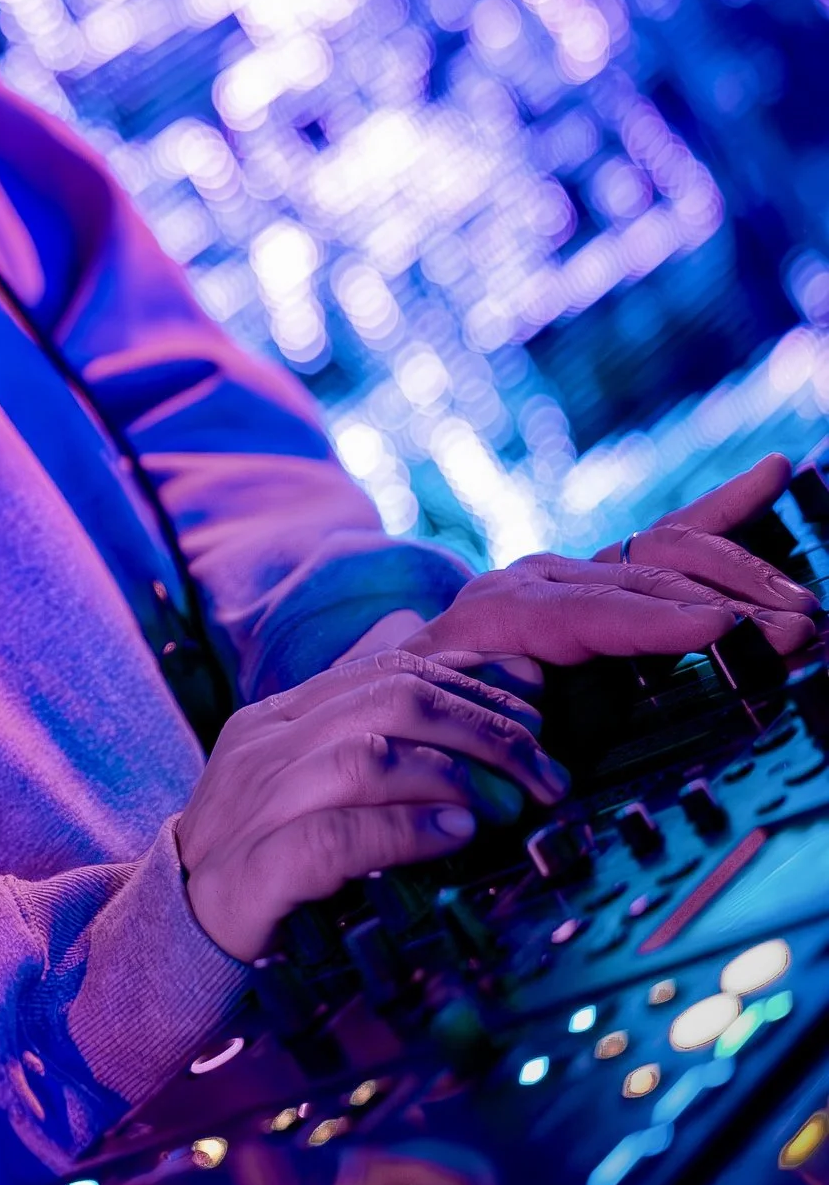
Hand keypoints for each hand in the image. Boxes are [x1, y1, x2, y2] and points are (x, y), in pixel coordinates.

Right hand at [174, 654, 564, 961]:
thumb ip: (368, 732)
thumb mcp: (307, 784)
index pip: (387, 666)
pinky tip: (456, 836)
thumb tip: (447, 670)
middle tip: (545, 774)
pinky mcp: (252, 872)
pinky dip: (405, 830)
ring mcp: (252, 805)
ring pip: (365, 755)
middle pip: (390, 699)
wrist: (170, 938)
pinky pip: (334, 837)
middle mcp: (263, 746)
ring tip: (510, 806)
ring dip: (456, 775)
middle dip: (485, 728)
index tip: (538, 709)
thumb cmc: (260, 862)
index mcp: (278, 716)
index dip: (472, 679)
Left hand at [399, 453, 819, 679]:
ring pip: (668, 554)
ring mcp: (573, 569)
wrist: (395, 682)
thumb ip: (478, 708)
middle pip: (647, 577)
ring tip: (802, 605)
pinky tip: (773, 474)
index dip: (657, 620)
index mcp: (501, 613)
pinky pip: (669, 535)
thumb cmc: (420, 711)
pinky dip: (725, 508)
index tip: (720, 629)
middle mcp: (542, 577)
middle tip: (795, 630)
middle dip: (727, 603)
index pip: (592, 611)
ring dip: (741, 577)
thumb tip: (523, 709)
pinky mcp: (598, 572)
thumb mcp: (438, 710)